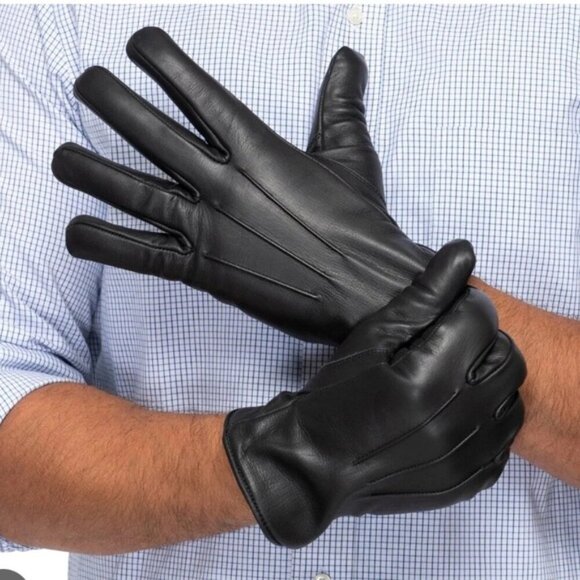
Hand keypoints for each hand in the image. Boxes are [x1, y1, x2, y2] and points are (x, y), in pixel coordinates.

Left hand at [52, 27, 430, 343]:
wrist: (366, 287)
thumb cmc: (361, 222)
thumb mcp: (351, 155)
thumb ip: (340, 104)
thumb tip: (349, 58)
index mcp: (258, 146)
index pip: (197, 91)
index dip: (161, 61)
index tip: (138, 44)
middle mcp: (225, 181)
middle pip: (151, 132)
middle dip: (111, 101)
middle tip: (87, 83)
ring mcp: (210, 226)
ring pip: (134, 190)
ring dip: (90, 171)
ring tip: (61, 157)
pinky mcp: (204, 270)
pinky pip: (143, 254)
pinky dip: (106, 243)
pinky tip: (76, 232)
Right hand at [223, 240, 524, 547]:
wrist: (315, 462)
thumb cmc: (335, 395)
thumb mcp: (373, 336)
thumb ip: (424, 294)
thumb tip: (464, 251)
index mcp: (430, 381)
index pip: (481, 318)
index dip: (462, 306)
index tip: (441, 313)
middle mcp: (456, 422)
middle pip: (507, 356)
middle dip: (482, 339)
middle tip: (447, 343)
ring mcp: (465, 456)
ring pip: (511, 397)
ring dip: (487, 378)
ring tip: (450, 378)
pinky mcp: (466, 479)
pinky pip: (502, 437)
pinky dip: (486, 417)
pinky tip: (453, 411)